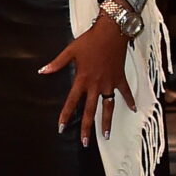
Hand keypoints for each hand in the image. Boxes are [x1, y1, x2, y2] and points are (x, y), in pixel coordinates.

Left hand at [43, 14, 132, 143]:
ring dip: (106, 122)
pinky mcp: (120, 78)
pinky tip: (134, 109)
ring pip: (108, 107)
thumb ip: (57, 63)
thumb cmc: (90, 40)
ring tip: (106, 136)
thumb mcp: (70, 51)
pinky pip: (125, 92)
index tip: (61, 128)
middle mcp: (95, 85)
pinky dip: (130, 100)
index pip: (72, 102)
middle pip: (90, 111)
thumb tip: (42, 71)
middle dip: (86, 128)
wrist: (111, 32)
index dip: (65, 115)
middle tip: (84, 143)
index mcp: (82, 79)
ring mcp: (109, 83)